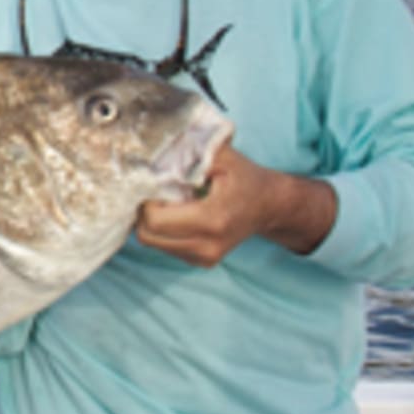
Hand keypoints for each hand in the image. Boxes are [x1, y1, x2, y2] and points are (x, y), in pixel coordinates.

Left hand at [135, 145, 337, 267]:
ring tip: (169, 201)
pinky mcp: (201, 262)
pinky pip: (165, 247)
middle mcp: (208, 245)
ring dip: (152, 221)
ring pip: (153, 243)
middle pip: (148, 235)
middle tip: (156, 191)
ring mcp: (205, 258)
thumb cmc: (245, 177)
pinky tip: (178, 213)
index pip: (155, 220)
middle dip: (144, 211)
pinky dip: (163, 230)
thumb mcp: (222, 155)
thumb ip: (191, 151)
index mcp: (213, 219)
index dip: (146, 200)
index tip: (154, 183)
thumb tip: (156, 152)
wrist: (269, 205)